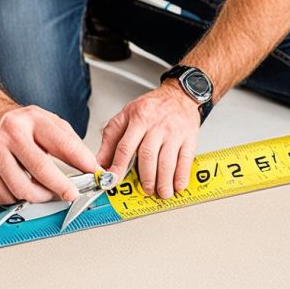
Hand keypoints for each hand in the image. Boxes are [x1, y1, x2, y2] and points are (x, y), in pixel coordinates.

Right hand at [0, 105, 99, 205]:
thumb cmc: (25, 126)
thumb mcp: (52, 125)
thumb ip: (72, 145)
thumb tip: (91, 168)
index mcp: (32, 120)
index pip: (63, 144)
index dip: (82, 163)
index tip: (93, 176)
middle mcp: (10, 134)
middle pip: (40, 169)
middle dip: (61, 187)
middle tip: (71, 194)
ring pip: (21, 188)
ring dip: (39, 197)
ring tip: (47, 193)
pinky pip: (4, 196)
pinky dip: (18, 200)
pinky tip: (25, 192)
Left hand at [97, 80, 199, 198]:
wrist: (178, 96)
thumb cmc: (152, 108)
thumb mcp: (125, 117)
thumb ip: (111, 140)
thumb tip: (100, 162)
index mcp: (138, 119)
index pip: (125, 147)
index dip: (118, 166)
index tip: (114, 180)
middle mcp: (156, 126)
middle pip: (148, 156)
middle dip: (146, 178)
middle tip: (145, 190)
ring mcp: (174, 132)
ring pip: (167, 161)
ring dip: (164, 181)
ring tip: (161, 193)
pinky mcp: (189, 137)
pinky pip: (185, 159)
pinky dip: (181, 175)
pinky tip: (178, 185)